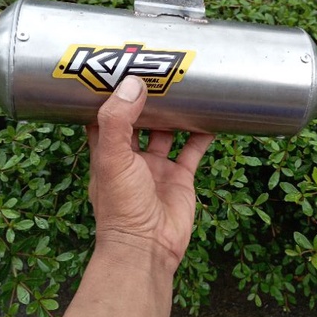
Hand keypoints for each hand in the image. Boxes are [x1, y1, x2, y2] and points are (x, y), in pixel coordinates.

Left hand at [86, 76, 214, 272]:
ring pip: (168, 132)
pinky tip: (212, 118)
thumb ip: (118, 121)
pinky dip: (202, 135)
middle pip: (139, 119)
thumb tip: (132, 84)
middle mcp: (131, 156)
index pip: (104, 116)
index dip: (110, 95)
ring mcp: (157, 166)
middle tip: (160, 71)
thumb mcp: (112, 158)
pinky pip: (193, 150)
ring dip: (176, 114)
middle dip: (148, 99)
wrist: (148, 247)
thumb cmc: (122, 206)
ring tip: (186, 89)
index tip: (119, 69)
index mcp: (107, 151)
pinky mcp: (180, 177)